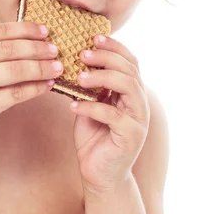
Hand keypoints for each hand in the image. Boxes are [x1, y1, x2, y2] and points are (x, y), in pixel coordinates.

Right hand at [0, 21, 62, 149]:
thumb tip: (30, 39)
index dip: (25, 29)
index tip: (46, 31)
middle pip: (9, 48)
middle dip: (37, 47)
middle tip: (56, 49)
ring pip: (15, 70)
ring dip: (40, 67)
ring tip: (57, 66)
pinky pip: (16, 93)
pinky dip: (35, 88)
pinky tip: (47, 85)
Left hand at [70, 35, 149, 195]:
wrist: (99, 175)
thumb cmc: (94, 137)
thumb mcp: (91, 104)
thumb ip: (91, 85)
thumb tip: (74, 59)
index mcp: (131, 92)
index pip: (130, 61)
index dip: (114, 47)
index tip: (94, 37)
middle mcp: (139, 102)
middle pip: (130, 69)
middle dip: (106, 58)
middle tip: (82, 54)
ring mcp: (139, 119)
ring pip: (128, 87)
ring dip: (103, 77)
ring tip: (80, 77)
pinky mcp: (131, 136)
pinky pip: (113, 115)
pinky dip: (92, 108)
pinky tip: (73, 107)